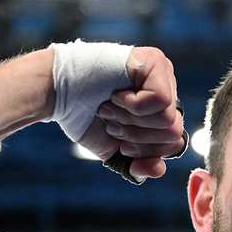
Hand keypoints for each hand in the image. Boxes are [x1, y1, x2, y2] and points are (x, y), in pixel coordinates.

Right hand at [76, 47, 185, 181]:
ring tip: (110, 107)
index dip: (145, 150)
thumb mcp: (114, 149)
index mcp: (161, 110)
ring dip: (131, 120)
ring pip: (169, 119)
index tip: (118, 140)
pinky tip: (115, 94)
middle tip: (111, 122)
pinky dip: (133, 105)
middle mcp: (167, 89)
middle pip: (174, 134)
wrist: (57, 92)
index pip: (174, 143)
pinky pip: (161, 100)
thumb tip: (159, 169)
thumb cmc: (84, 117)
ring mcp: (163, 73)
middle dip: (137, 136)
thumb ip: (138, 164)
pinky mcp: (155, 62)